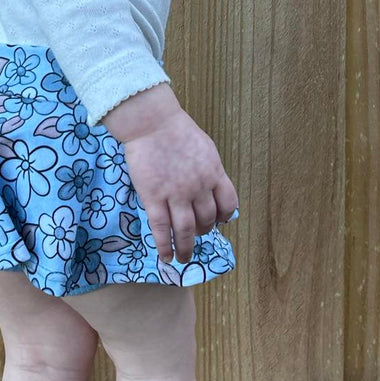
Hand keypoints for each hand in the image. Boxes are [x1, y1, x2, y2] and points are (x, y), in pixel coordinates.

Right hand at [119, 104, 238, 264]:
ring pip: (185, 230)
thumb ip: (210, 169)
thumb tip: (212, 185)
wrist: (151, 122)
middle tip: (196, 235)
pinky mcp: (154, 198)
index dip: (224, 216)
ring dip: (186, 248)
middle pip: (207, 219)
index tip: (218, 221)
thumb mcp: (205, 147)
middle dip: (203, 231)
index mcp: (214, 173)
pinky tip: (166, 256)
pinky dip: (164, 246)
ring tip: (184, 258)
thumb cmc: (176, 129)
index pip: (228, 204)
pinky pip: (161, 228)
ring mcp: (176, 194)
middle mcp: (199, 187)